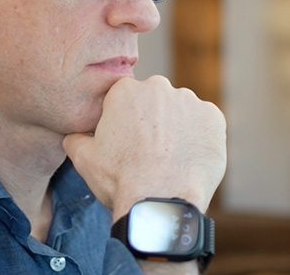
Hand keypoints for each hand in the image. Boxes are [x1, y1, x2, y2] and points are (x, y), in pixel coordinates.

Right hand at [63, 76, 226, 217]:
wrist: (160, 203)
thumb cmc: (120, 181)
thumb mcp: (84, 159)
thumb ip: (76, 138)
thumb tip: (75, 135)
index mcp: (125, 90)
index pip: (126, 98)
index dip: (127, 121)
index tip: (129, 141)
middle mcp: (158, 87)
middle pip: (156, 101)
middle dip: (154, 121)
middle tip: (150, 152)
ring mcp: (189, 101)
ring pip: (182, 112)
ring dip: (178, 129)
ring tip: (171, 159)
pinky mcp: (214, 118)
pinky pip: (206, 124)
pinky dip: (199, 138)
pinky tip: (189, 159)